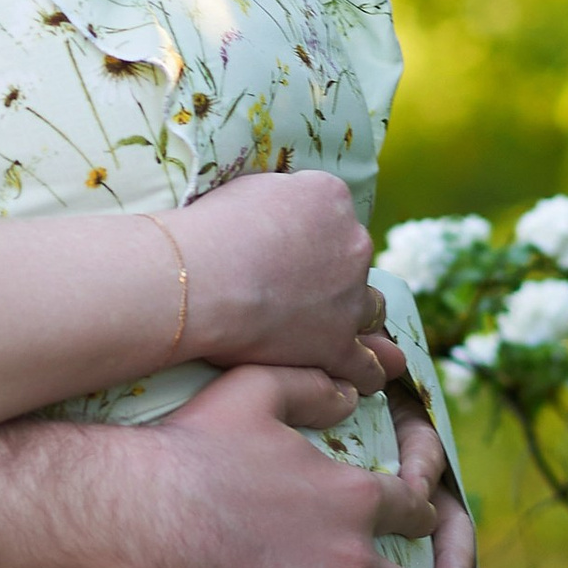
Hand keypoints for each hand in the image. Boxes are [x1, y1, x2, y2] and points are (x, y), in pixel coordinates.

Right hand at [173, 170, 378, 382]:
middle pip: (354, 256)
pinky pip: (366, 366)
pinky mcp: (338, 344)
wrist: (197, 279)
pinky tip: (358, 379)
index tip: (286, 244)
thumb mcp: (250, 188)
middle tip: (297, 286)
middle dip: (333, 270)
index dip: (310, 230)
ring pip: (370, 308)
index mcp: (331, 198)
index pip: (334, 211)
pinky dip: (365, 372)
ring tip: (331, 329)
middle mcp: (353, 242)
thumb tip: (284, 212)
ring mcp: (350, 296)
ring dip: (352, 316)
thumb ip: (283, 198)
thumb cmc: (209, 231)